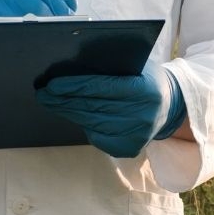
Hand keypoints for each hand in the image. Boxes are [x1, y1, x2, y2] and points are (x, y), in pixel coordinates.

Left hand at [35, 64, 186, 157]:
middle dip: (65, 101)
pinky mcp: (130, 148)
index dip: (76, 87)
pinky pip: (98, 137)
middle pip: (94, 108)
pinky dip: (83, 125)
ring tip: (50, 103)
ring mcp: (138, 135)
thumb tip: (70, 66)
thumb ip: (111, 66)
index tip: (51, 84)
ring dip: (68, 113)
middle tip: (43, 94)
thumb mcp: (136, 66)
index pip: (104, 88)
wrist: (170, 106)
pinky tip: (71, 114)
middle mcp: (144, 116)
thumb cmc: (145, 79)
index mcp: (146, 90)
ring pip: (93, 123)